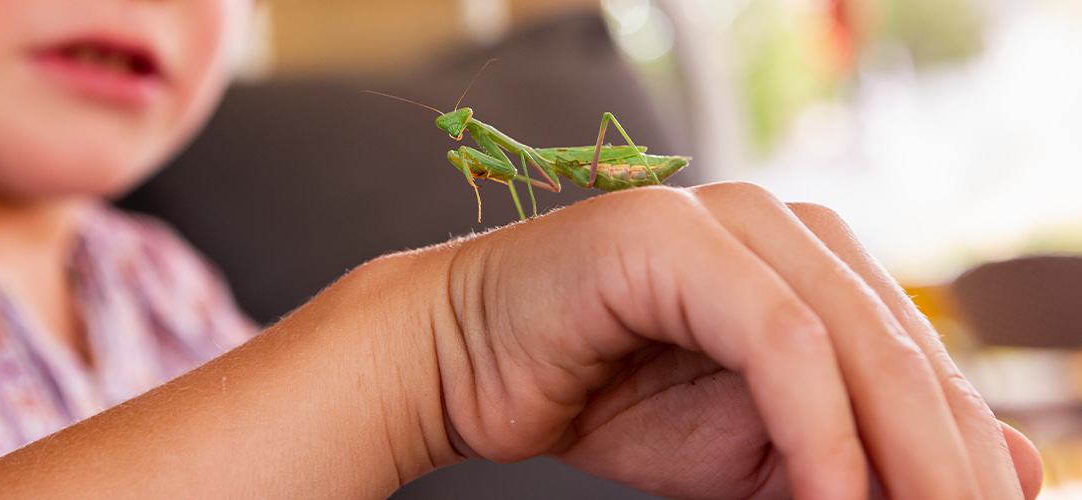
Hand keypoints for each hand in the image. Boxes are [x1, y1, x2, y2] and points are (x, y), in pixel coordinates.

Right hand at [433, 182, 1042, 497]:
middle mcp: (784, 228)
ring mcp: (729, 221)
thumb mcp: (751, 453)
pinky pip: (778, 339)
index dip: (963, 455)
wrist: (466, 362)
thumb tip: (983, 479)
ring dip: (901, 452)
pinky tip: (834, 495)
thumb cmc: (603, 397)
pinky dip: (818, 428)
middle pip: (905, 354)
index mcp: (813, 264)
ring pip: (855, 340)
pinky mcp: (675, 237)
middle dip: (948, 464)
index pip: (920, 364)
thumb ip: (849, 461)